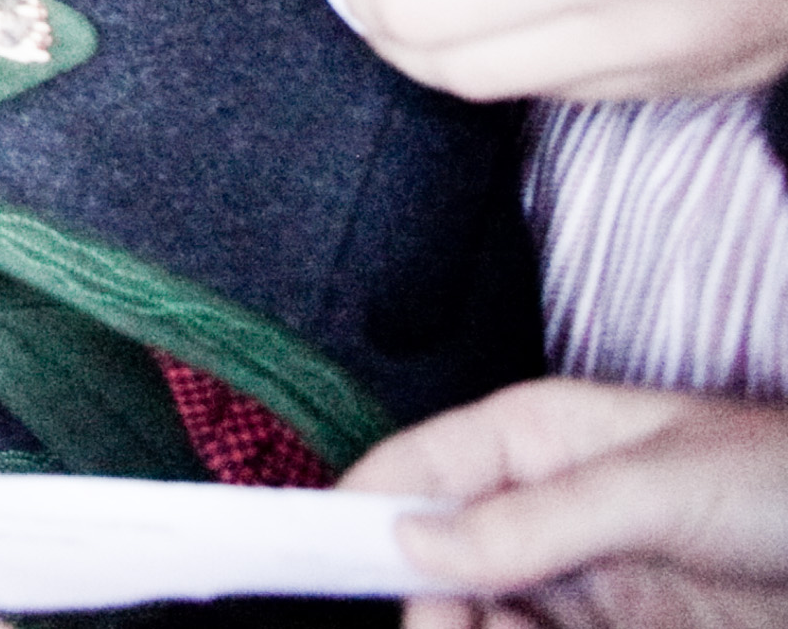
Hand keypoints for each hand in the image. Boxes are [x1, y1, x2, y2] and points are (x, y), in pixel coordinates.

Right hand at [344, 378, 787, 628]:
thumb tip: (412, 543)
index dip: (356, 512)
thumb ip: (531, 518)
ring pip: (479, 614)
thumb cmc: (785, 482)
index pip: (411, 470)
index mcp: (534, 438)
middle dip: (428, 601)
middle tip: (451, 627)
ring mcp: (578, 577)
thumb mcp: (655, 486)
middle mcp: (541, 507)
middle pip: (435, 561)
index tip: (308, 561)